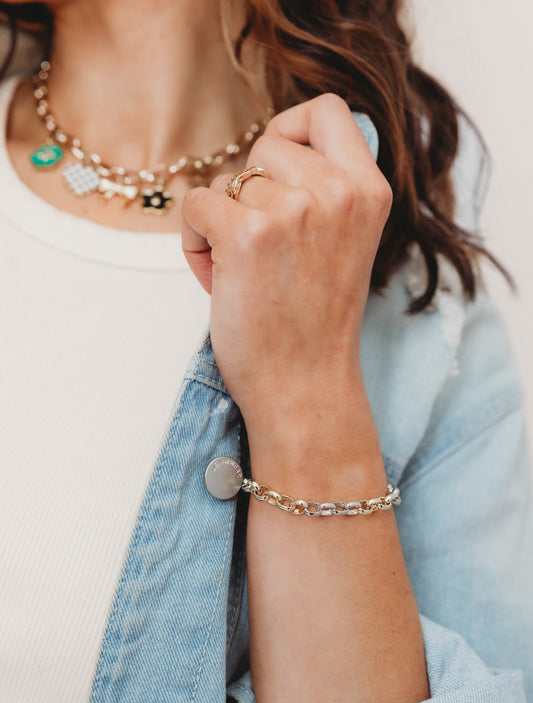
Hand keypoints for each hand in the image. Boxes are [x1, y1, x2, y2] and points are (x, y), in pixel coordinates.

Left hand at [181, 94, 391, 429]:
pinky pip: (196, 203)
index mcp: (368, 191)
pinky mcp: (247, 233)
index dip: (292, 128)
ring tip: (244, 274)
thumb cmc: (315, 324)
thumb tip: (270, 151)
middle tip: (261, 247)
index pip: (327, 111)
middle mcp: (337, 192)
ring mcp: (293, 210)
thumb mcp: (343, 244)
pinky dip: (195, 240)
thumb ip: (323, 194)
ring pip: (228, 182)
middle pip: (265, 147)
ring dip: (223, 224)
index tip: (277, 164)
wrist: (304, 386)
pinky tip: (217, 276)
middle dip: (251, 190)